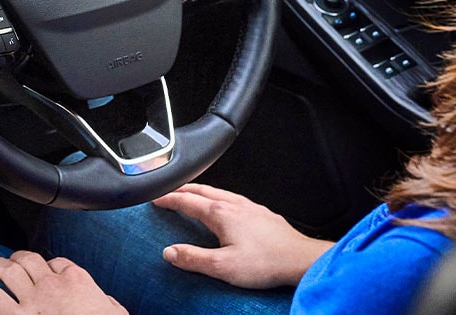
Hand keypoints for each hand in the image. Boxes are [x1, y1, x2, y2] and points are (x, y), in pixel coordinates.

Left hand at [0, 250, 126, 314]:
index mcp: (75, 278)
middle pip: (30, 260)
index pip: (57, 263)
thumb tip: (105, 302)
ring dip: (0, 265)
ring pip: (11, 274)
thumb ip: (106, 302)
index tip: (47, 268)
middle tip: (12, 257)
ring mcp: (32, 300)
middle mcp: (51, 284)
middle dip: (20, 257)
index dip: (50, 265)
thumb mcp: (115, 311)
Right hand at [153, 183, 333, 288]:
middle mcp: (235, 205)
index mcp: (221, 214)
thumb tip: (170, 252)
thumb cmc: (266, 262)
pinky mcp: (261, 214)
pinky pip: (233, 198)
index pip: (187, 201)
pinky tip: (224, 207)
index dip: (168, 199)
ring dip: (200, 192)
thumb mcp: (223, 266)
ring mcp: (250, 207)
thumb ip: (193, 258)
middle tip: (169, 192)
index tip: (156, 199)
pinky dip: (218, 197)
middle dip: (182, 189)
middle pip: (202, 190)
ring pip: (219, 192)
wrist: (299, 259)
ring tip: (192, 196)